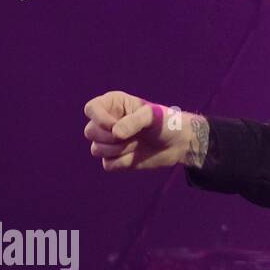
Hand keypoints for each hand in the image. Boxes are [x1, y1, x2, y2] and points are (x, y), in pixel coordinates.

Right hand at [83, 90, 200, 170]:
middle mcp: (107, 122)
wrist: (179, 143)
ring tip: (137, 143)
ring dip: (119, 150)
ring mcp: (109, 141)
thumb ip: (134, 121)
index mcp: (113, 105)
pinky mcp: (115, 159)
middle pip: (90, 132)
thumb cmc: (167, 123)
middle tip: (134, 136)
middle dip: (111, 137)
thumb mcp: (153, 116)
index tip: (115, 125)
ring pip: (96, 150)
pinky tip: (136, 155)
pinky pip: (108, 165)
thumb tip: (115, 134)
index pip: (91, 109)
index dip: (99, 119)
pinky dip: (123, 162)